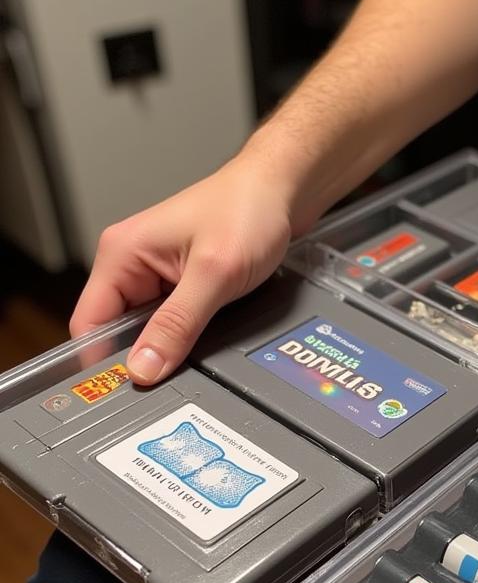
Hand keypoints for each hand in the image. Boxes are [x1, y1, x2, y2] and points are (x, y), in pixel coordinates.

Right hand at [70, 153, 295, 383]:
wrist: (282, 192)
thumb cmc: (248, 211)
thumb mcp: (213, 275)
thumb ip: (177, 325)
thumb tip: (144, 368)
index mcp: (121, 254)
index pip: (89, 323)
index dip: (103, 360)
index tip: (126, 390)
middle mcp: (133, 264)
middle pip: (119, 331)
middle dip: (142, 357)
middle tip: (169, 382)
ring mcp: (159, 274)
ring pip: (150, 330)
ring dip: (169, 347)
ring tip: (193, 357)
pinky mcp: (184, 283)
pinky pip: (175, 321)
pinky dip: (187, 336)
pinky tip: (205, 341)